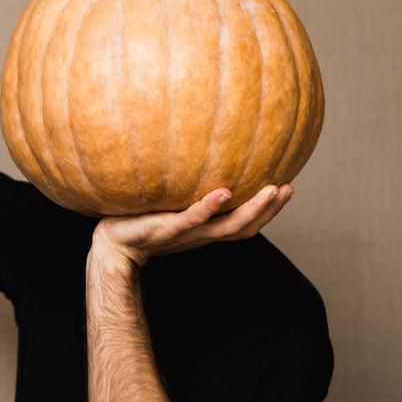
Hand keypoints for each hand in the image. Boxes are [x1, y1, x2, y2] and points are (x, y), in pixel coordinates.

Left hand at [89, 183, 295, 271]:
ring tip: (273, 190)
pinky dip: (209, 207)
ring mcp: (185, 233)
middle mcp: (200, 234)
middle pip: (245, 226)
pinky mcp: (166, 229)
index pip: (244, 223)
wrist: (111, 245)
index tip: (288, 187)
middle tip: (290, 188)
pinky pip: (191, 219)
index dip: (268, 210)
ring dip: (253, 209)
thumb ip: (186, 190)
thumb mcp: (169, 204)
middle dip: (270, 209)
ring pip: (227, 226)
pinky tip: (224, 191)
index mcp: (205, 229)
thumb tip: (199, 157)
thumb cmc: (139, 222)